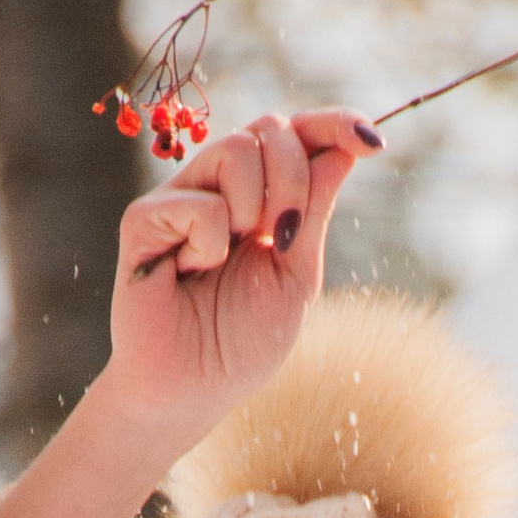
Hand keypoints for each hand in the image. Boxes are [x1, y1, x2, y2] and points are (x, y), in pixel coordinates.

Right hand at [0, 105, 380, 517]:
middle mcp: (220, 185)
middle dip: (294, 178)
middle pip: (270, 128)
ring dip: (254, 207)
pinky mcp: (144, 218)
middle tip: (284, 236)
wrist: (193, 392)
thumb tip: (346, 147)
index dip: (334, 125)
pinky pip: (200, 202)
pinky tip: (191, 273)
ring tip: (233, 258)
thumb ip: (314, 210)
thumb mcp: (296, 274)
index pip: (298, 136)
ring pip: (236, 148)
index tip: (372, 142)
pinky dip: (210, 243)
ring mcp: (182, 196)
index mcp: (261, 196)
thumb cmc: (241, 342)